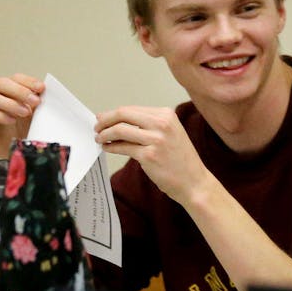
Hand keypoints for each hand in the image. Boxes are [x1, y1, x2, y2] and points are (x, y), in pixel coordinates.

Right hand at [0, 74, 43, 157]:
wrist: (18, 154)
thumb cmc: (25, 132)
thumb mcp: (36, 117)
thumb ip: (39, 104)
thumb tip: (48, 94)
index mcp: (11, 92)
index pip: (16, 78)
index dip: (28, 81)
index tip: (41, 88)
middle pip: (1, 83)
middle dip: (19, 91)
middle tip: (34, 101)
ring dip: (9, 103)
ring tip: (24, 112)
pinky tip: (11, 120)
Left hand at [95, 105, 211, 204]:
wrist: (194, 181)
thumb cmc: (180, 160)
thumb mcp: (170, 133)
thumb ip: (148, 125)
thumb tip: (118, 119)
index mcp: (167, 114)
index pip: (132, 109)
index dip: (113, 114)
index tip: (103, 118)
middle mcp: (162, 124)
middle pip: (123, 114)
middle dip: (105, 120)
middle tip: (96, 127)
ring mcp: (156, 140)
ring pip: (120, 130)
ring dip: (105, 134)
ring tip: (100, 139)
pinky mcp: (149, 156)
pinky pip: (123, 147)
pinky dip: (111, 147)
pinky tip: (107, 148)